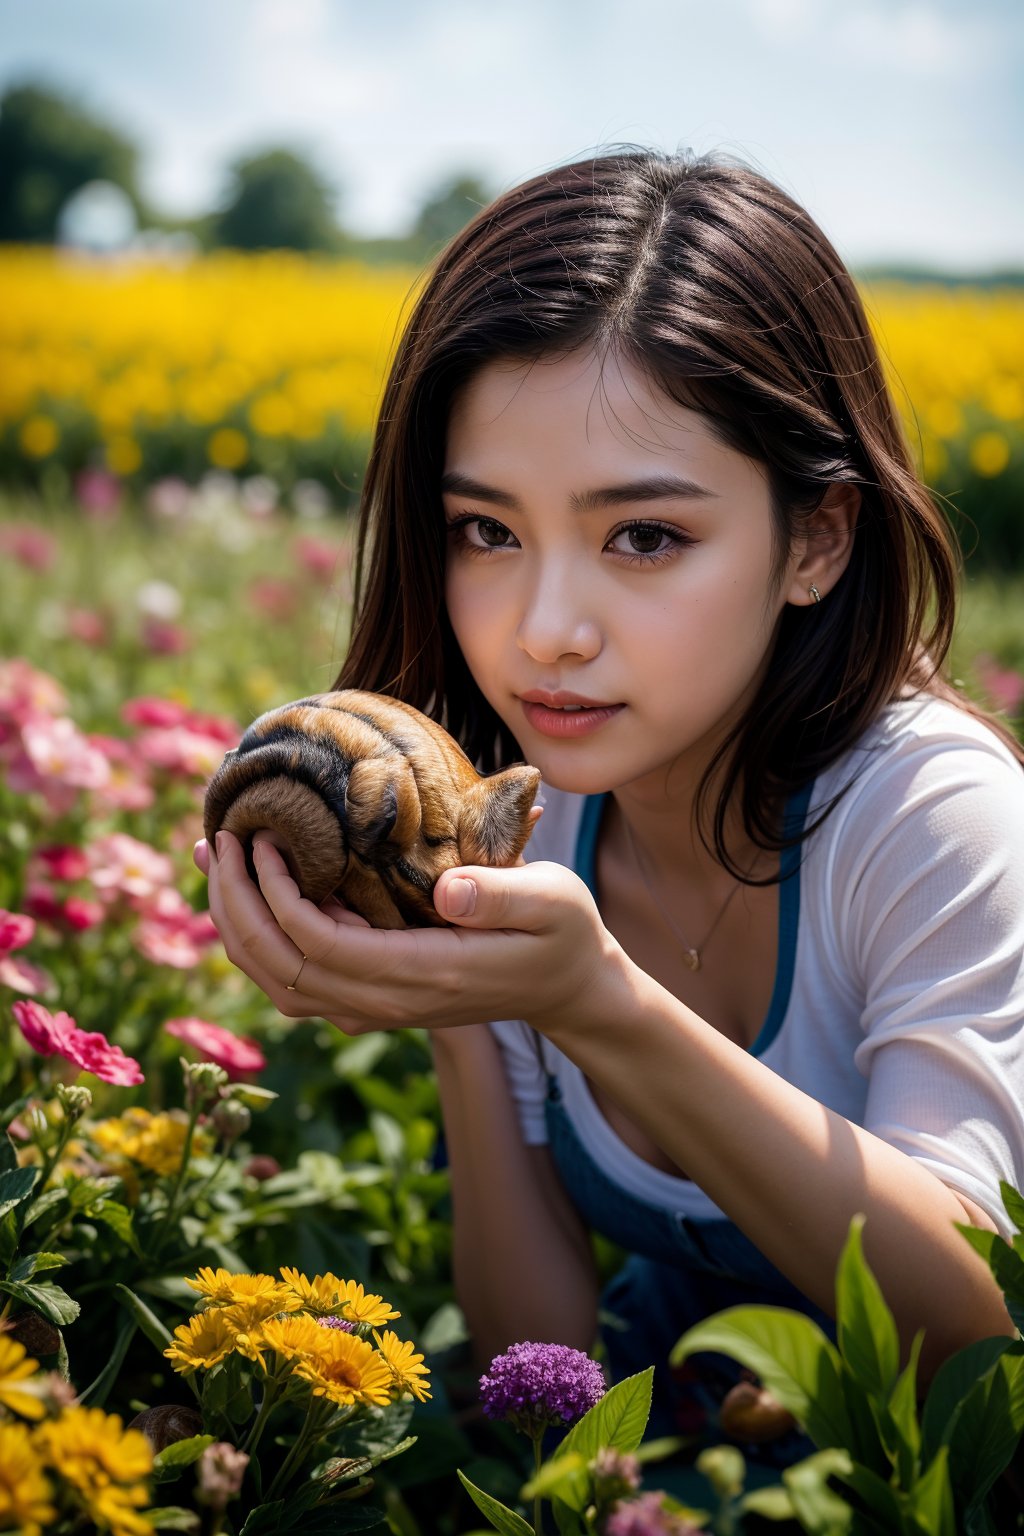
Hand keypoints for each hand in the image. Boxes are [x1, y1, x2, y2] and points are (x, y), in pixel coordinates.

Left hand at [193, 830, 618, 1037]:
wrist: (568, 988)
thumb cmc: (563, 933)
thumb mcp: (552, 901)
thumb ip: (502, 894)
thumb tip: (445, 890)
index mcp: (424, 974)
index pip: (319, 946)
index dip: (276, 896)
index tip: (263, 839)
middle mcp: (387, 1002)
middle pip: (280, 968)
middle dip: (235, 906)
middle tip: (217, 839)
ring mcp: (376, 1007)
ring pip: (278, 983)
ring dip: (237, 925)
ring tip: (215, 861)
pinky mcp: (372, 998)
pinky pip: (296, 981)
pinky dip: (261, 940)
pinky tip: (252, 892)